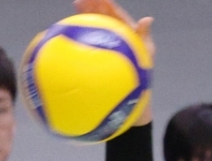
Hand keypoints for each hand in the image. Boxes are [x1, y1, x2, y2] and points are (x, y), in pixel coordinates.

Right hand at [73, 0, 153, 125]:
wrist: (130, 100)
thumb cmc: (141, 78)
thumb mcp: (146, 56)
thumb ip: (144, 37)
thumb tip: (147, 20)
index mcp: (126, 32)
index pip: (115, 14)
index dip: (107, 4)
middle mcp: (113, 36)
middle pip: (101, 16)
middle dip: (91, 6)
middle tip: (80, 0)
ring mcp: (102, 47)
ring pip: (92, 28)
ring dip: (83, 16)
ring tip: (74, 5)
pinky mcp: (94, 59)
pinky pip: (84, 47)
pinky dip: (76, 40)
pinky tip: (64, 37)